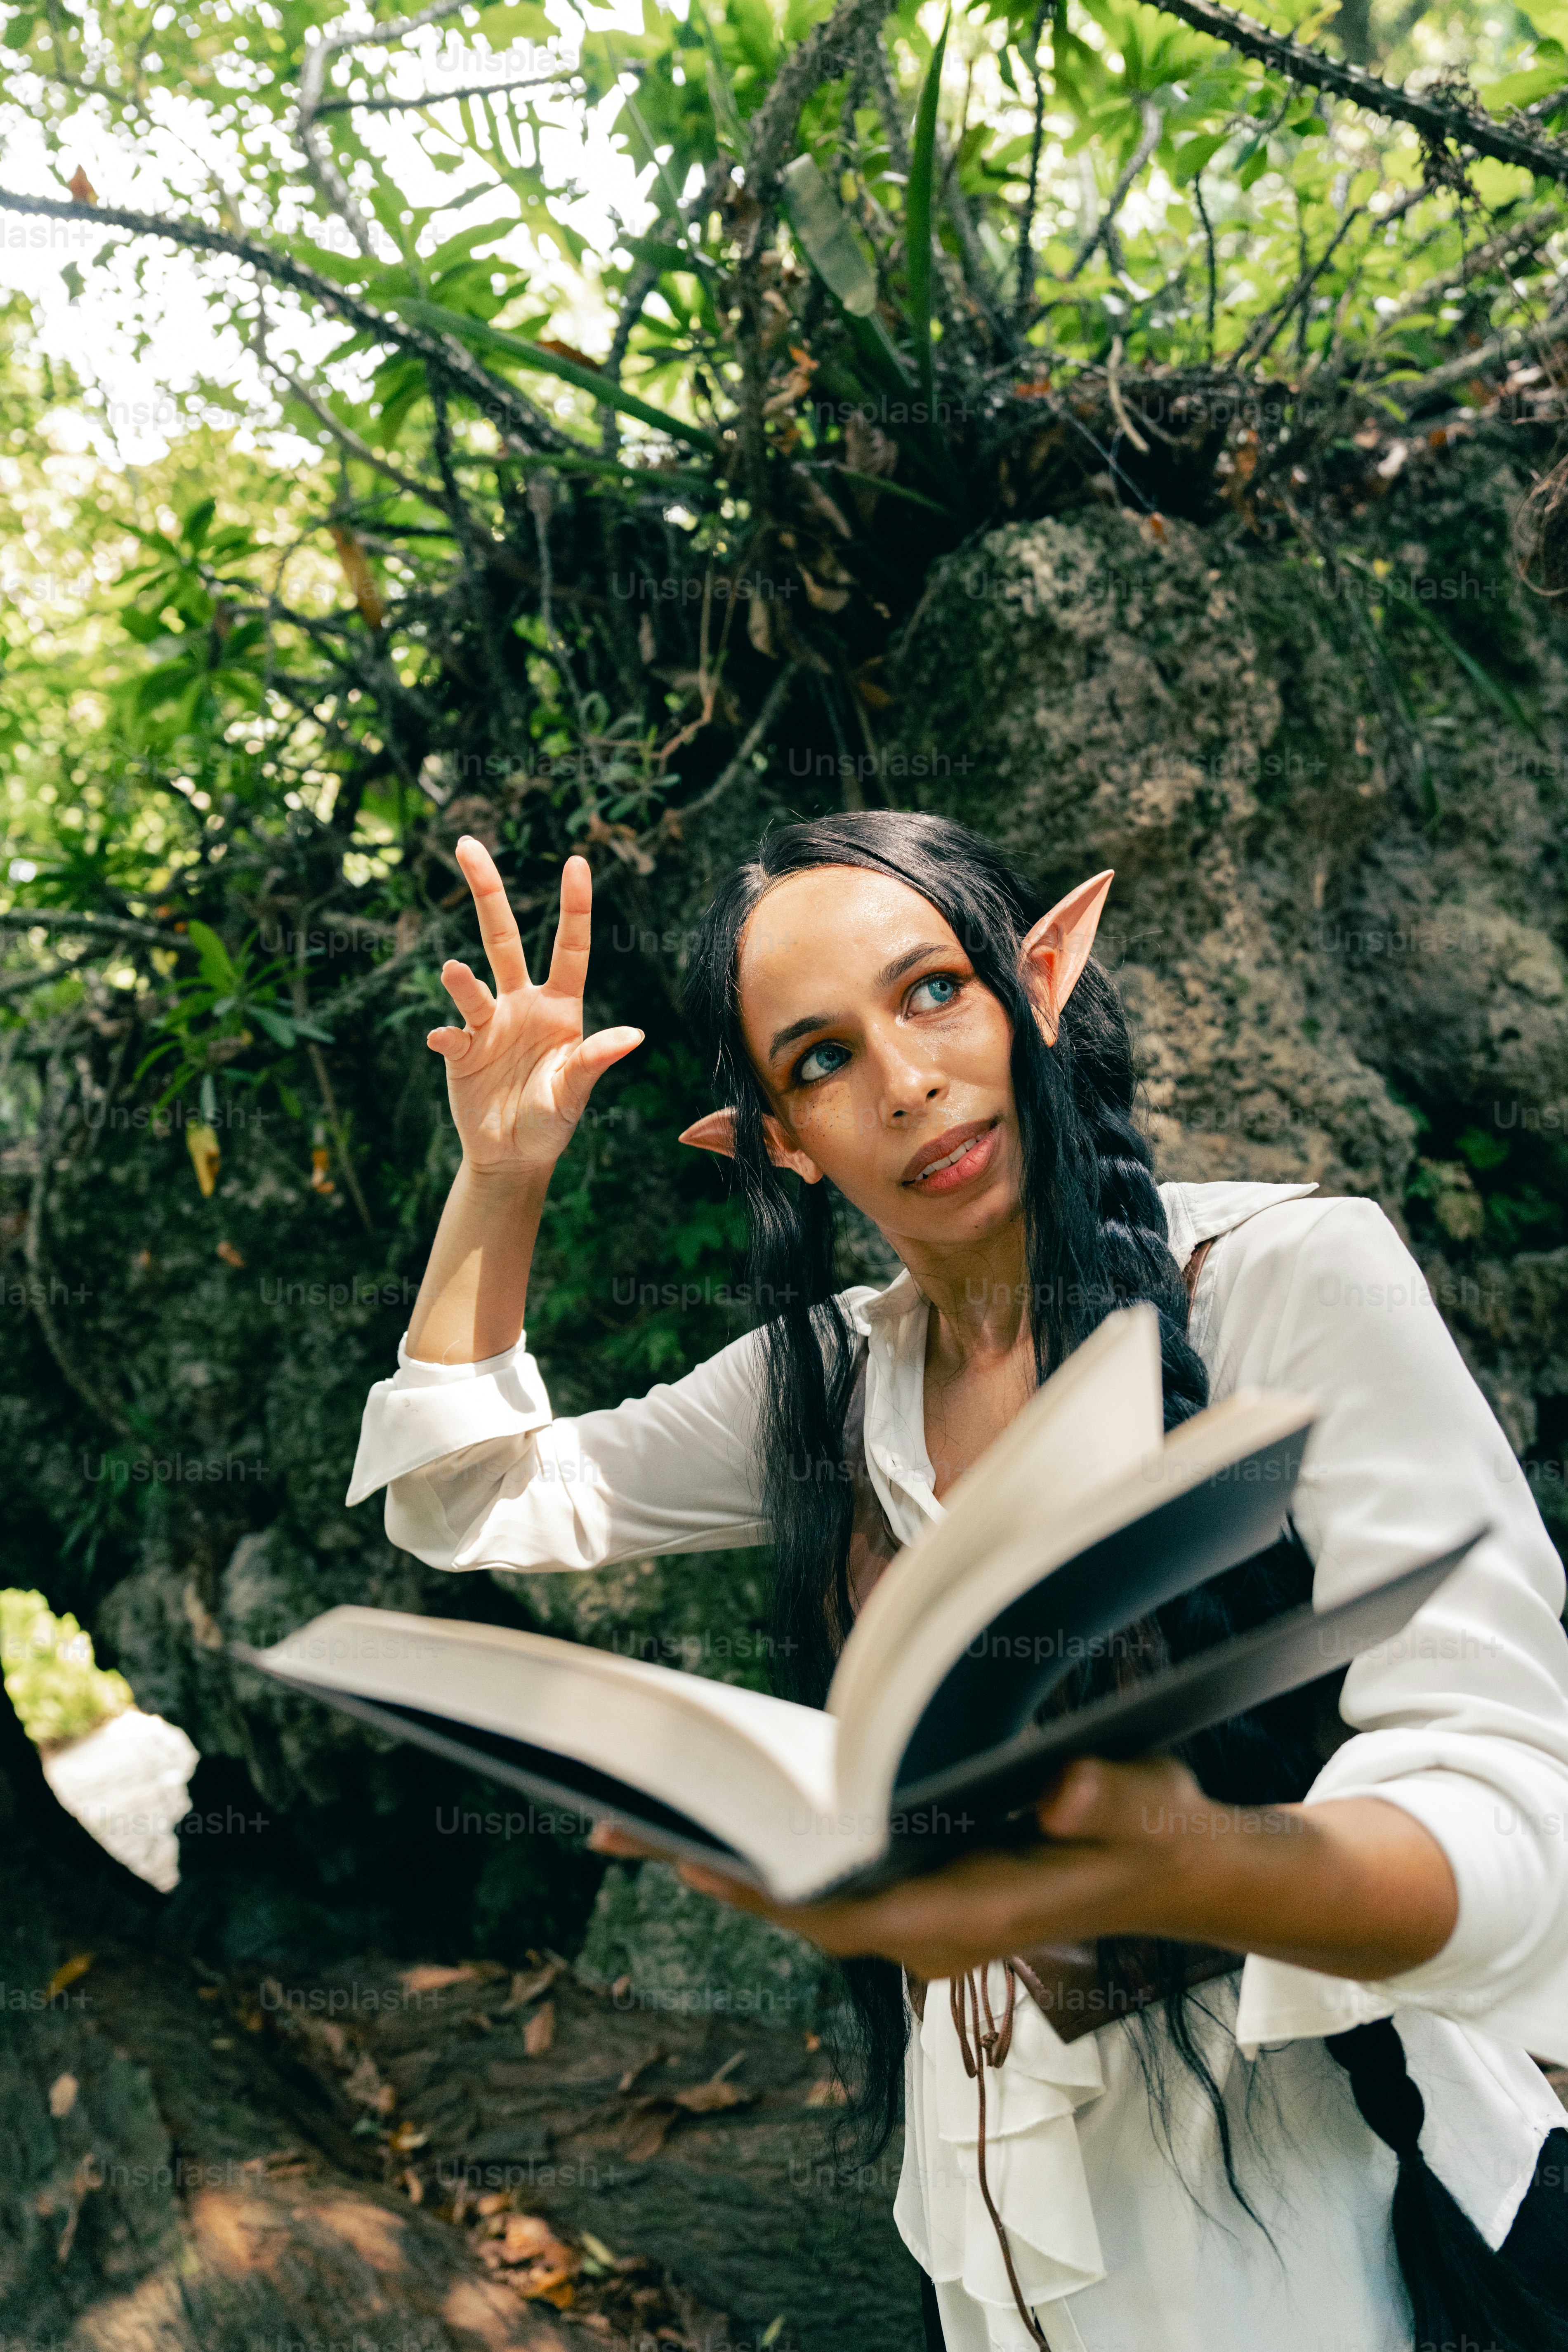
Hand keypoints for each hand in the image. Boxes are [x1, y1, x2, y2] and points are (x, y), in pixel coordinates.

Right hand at [428, 842, 641, 1178]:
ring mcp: (487, 1024)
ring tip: (453, 970)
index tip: (575, 861)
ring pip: (472, 986)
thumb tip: (634, 1035)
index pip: (569, 947)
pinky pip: (449, 1034)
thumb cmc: (553, 1122)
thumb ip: (595, 1062)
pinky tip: (445, 1042)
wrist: (515, 1156)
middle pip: (503, 938)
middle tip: (466, 846)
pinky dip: (445, 1035)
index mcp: (559, 1008)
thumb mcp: (576, 1094)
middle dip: (486, 892)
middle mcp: (520, 1005)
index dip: (573, 906)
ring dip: (461, 979)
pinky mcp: (459, 1051)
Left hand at [593, 1754, 1456, 1983]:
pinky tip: (721, 1802)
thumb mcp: (1148, 1802)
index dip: (760, 1885)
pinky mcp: (917, 1884)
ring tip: (630, 1809)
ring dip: (723, 1855)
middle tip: (605, 1820)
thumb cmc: (1158, 1829)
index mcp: (967, 1916)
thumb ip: (1110, 1799)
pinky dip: (767, 1844)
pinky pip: (822, 1873)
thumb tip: (1062, 1795)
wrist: (1179, 1868)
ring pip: (799, 1893)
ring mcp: (918, 1911)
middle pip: (795, 1904)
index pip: (840, 1910)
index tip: (684, 1851)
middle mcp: (927, 1926)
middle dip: (707, 1863)